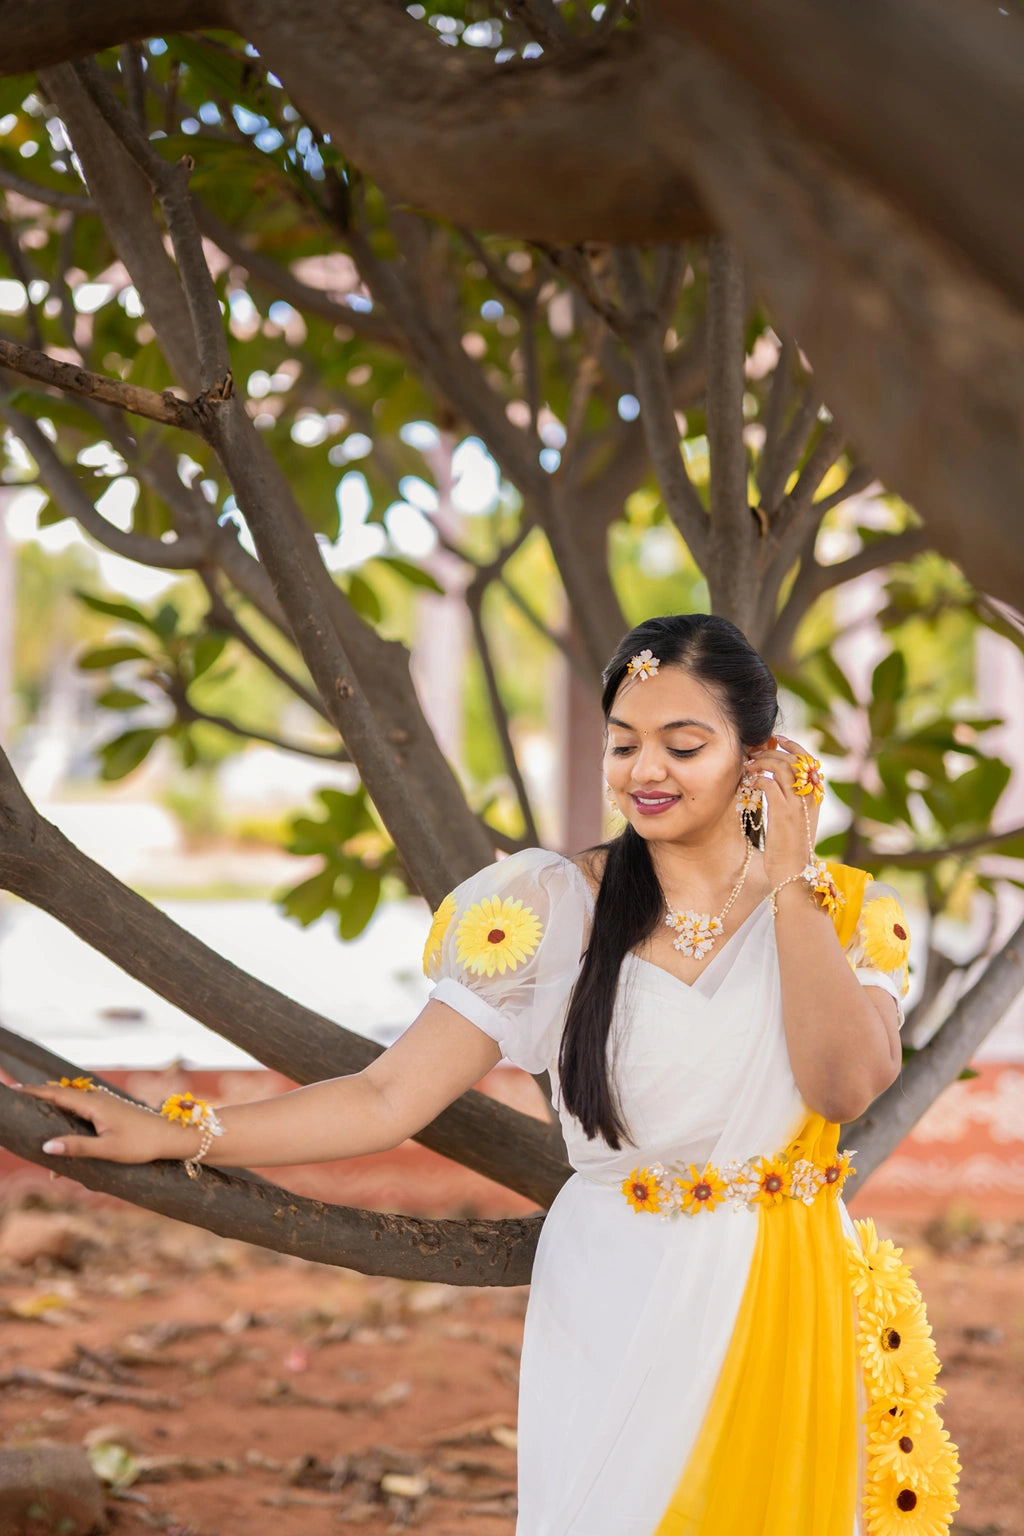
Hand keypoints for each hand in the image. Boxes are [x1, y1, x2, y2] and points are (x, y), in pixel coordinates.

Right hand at [13, 1080, 199, 1163]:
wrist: (171, 1136)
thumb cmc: (142, 1144)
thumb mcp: (108, 1149)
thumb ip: (77, 1147)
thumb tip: (45, 1146)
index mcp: (93, 1105)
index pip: (56, 1094)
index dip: (34, 1092)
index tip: (13, 1091)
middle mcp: (97, 1100)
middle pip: (60, 1096)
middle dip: (38, 1099)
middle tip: (17, 1102)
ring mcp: (104, 1104)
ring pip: (70, 1105)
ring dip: (53, 1110)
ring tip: (34, 1115)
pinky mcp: (109, 1112)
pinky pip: (81, 1112)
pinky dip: (67, 1119)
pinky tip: (62, 1132)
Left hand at [743, 733, 822, 884]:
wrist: (793, 873)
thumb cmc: (790, 848)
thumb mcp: (796, 820)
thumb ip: (789, 799)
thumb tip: (772, 779)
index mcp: (816, 797)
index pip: (809, 761)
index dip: (793, 746)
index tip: (777, 739)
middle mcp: (810, 797)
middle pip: (795, 760)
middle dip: (773, 751)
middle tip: (755, 753)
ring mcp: (798, 804)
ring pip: (783, 767)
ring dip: (763, 762)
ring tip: (749, 766)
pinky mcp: (783, 813)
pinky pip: (769, 784)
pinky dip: (758, 778)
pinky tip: (750, 782)